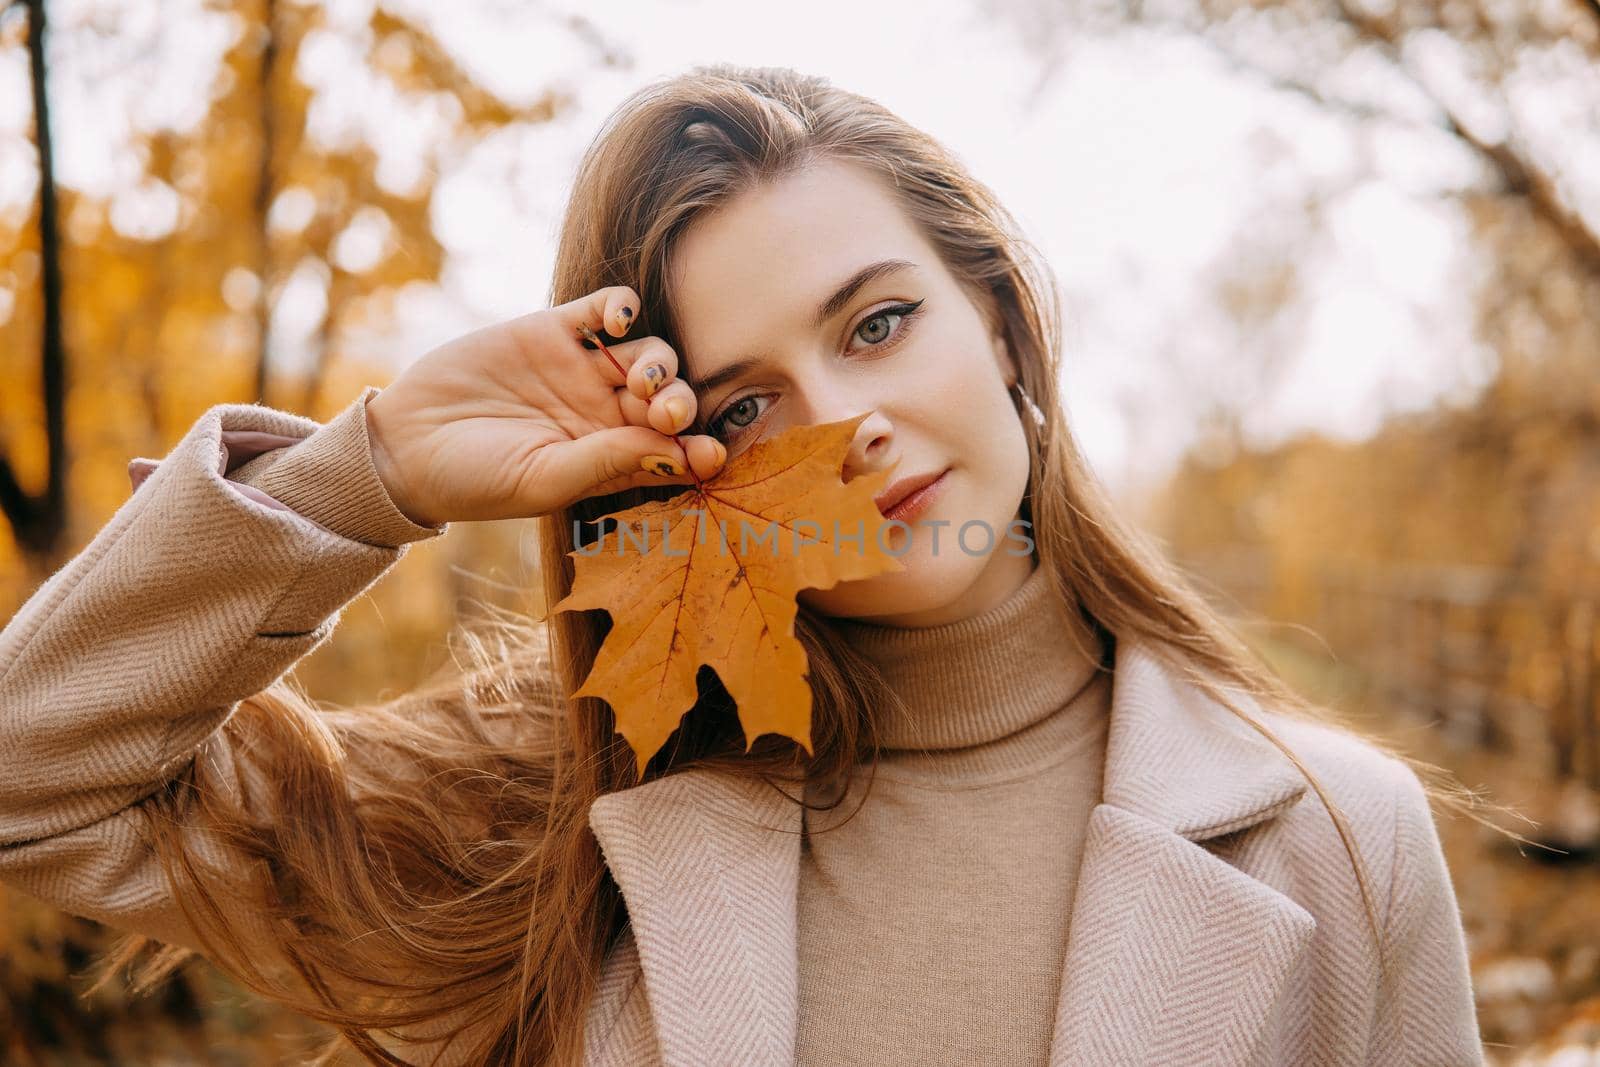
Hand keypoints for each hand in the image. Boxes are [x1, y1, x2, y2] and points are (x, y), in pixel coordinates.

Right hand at [363, 285, 724, 526]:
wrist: (404, 445)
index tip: (710, 454)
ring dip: (659, 364)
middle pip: (670, 399)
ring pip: (649, 355)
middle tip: (665, 414)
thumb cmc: (475, 480)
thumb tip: (677, 452)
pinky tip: (619, 320)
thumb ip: (608, 462)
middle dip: (680, 404)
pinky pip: (605, 310)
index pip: (674, 449)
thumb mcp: (543, 480)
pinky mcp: (553, 330)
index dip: (700, 448)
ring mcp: (583, 370)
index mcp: (613, 458)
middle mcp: (607, 414)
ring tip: (638, 381)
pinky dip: (622, 307)